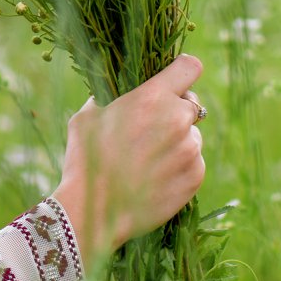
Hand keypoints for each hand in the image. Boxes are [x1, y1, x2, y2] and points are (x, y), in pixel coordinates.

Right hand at [51, 54, 206, 268]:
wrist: (92, 212)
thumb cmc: (85, 161)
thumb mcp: (89, 116)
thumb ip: (113, 97)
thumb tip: (123, 91)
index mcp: (153, 97)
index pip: (190, 67)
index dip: (182, 73)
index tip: (175, 81)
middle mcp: (178, 119)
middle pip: (191, 104)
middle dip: (175, 112)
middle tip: (153, 130)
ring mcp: (190, 149)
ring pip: (192, 136)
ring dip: (177, 142)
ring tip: (148, 161)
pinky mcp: (195, 176)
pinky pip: (194, 163)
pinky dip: (180, 168)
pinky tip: (155, 179)